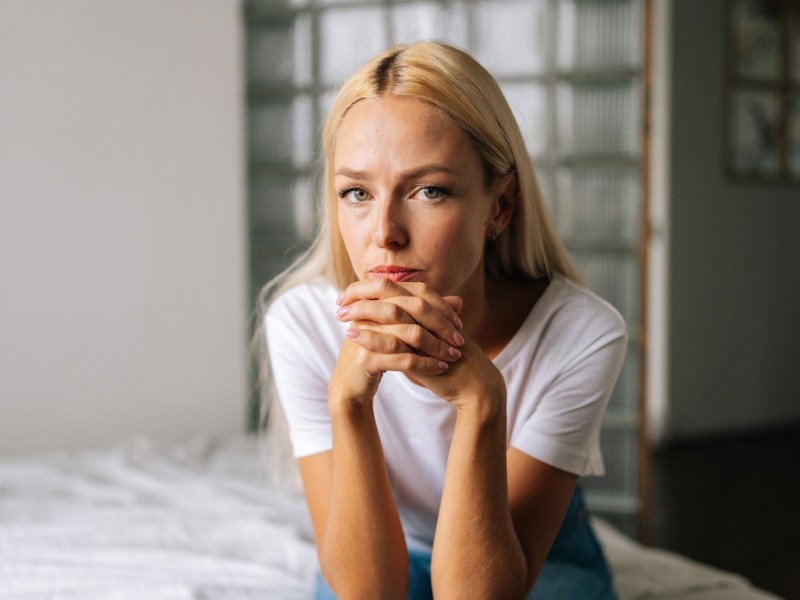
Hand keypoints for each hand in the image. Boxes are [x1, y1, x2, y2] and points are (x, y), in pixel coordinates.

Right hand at [328, 279, 463, 411]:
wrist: (351, 384)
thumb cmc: (378, 353)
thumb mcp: (402, 330)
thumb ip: (428, 314)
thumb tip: (459, 300)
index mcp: (377, 299)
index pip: (415, 292)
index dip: (440, 305)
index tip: (458, 323)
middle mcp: (369, 310)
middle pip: (412, 308)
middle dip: (440, 324)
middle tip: (459, 340)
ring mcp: (366, 333)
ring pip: (410, 333)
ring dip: (436, 346)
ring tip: (453, 356)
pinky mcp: (366, 358)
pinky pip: (404, 358)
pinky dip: (426, 363)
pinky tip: (440, 368)